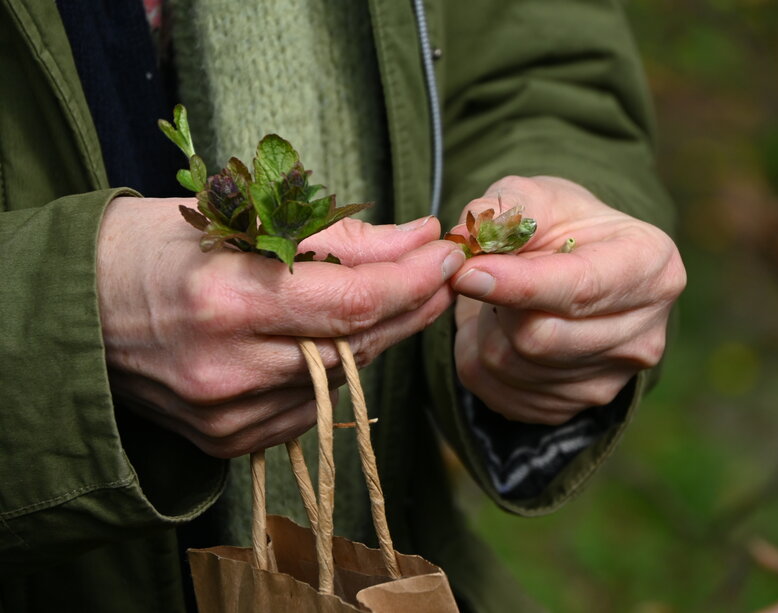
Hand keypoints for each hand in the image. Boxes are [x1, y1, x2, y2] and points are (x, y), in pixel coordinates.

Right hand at [97, 197, 465, 456]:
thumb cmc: (154, 249)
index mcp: (226, 300)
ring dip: (380, 338)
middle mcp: (228, 368)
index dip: (413, 281)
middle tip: (440, 274)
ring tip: (397, 298)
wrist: (80, 310)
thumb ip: (338, 238)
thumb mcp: (239, 222)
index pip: (352, 303)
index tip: (446, 254)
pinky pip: (312, 408)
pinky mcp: (228, 440)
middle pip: (357, 346)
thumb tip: (418, 236)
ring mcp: (227, 415)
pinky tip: (345, 339)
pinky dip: (338, 372)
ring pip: (342, 380)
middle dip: (411, 306)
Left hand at [450, 176, 684, 424]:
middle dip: (496, 304)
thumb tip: (467, 237)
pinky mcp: (576, 407)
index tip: (466, 272)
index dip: (518, 284)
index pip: (580, 287)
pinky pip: (501, 392)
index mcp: (652, 267)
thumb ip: (507, 208)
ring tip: (499, 300)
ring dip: (486, 330)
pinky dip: (483, 359)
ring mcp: (613, 378)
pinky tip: (501, 329)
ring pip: (513, 366)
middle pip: (542, 337)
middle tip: (483, 275)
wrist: (578, 267)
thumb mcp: (540, 196)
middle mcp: (644, 333)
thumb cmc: (562, 225)